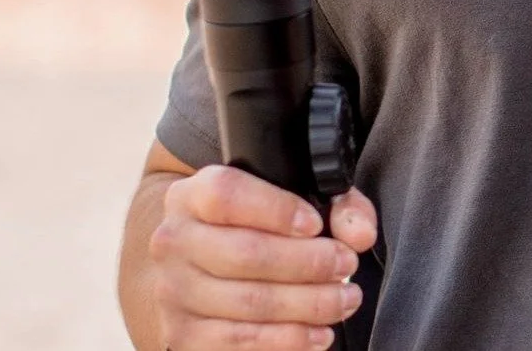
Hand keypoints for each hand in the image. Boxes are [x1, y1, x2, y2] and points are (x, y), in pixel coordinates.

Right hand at [149, 164, 377, 349]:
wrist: (194, 260)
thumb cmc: (254, 221)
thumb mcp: (290, 195)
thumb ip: (335, 203)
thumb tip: (360, 233)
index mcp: (194, 195)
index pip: (227, 196)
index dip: (276, 210)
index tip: (317, 225)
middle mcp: (174, 241)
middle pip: (244, 254)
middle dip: (307, 263)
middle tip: (347, 265)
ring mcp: (172, 293)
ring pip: (246, 304)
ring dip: (306, 306)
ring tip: (344, 300)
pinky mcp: (180, 336)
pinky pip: (236, 344)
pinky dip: (285, 342)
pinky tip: (318, 334)